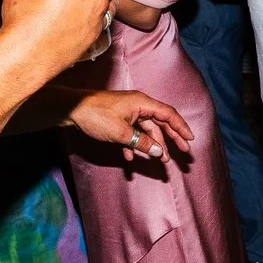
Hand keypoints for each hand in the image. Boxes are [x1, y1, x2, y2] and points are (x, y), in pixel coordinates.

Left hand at [70, 90, 192, 161]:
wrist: (72, 110)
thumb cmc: (95, 116)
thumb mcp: (121, 133)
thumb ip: (141, 143)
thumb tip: (159, 151)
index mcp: (142, 103)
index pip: (168, 114)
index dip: (181, 127)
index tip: (190, 140)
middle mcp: (138, 106)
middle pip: (160, 122)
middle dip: (172, 137)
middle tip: (184, 151)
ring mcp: (128, 112)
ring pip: (147, 129)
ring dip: (153, 145)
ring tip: (161, 159)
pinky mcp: (119, 119)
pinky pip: (133, 132)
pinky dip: (134, 145)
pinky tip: (130, 159)